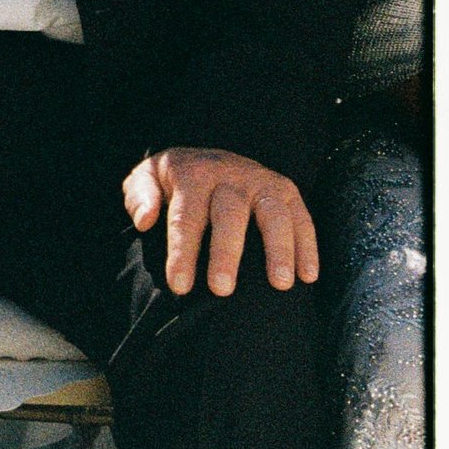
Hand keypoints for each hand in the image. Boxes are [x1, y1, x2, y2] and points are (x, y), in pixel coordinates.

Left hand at [124, 146, 317, 297]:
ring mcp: (262, 181)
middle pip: (229, 215)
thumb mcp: (147, 179)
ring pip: (273, 214)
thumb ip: (139, 196)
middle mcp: (230, 175)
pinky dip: (307, 246)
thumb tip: (145, 221)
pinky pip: (301, 218)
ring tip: (279, 284)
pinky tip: (308, 276)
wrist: (207, 157)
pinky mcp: (287, 190)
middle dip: (225, 253)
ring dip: (278, 249)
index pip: (186, 216)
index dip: (182, 252)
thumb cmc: (173, 182)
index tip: (179, 286)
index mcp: (192, 175)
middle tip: (221, 290)